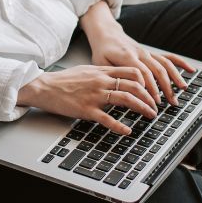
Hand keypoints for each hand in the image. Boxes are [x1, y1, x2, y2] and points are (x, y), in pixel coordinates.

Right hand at [17, 65, 160, 135]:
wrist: (44, 87)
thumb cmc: (64, 80)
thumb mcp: (87, 71)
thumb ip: (103, 73)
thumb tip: (117, 77)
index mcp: (102, 71)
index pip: (132, 71)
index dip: (147, 81)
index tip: (153, 90)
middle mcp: (101, 81)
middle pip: (134, 85)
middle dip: (149, 96)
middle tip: (156, 106)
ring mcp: (95, 95)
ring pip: (126, 98)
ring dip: (142, 107)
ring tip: (150, 115)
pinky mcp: (87, 110)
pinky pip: (107, 119)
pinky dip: (120, 126)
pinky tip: (127, 131)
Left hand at [88, 27, 194, 106]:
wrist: (106, 34)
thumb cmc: (102, 51)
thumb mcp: (101, 64)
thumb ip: (113, 76)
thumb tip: (122, 92)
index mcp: (127, 56)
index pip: (142, 74)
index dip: (149, 88)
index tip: (153, 102)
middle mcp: (141, 53)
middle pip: (157, 70)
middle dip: (165, 87)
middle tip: (170, 103)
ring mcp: (148, 53)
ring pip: (165, 64)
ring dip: (175, 78)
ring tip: (182, 91)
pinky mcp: (151, 53)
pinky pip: (168, 57)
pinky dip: (180, 63)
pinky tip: (190, 70)